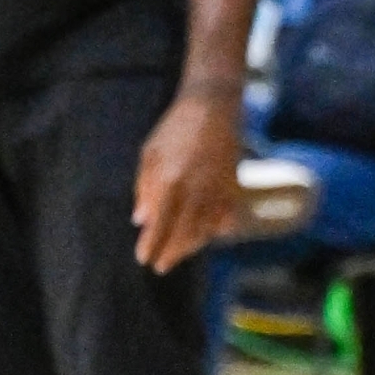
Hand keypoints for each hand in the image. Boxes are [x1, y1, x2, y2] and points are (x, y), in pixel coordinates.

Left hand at [132, 85, 242, 271]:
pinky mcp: (234, 188)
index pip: (159, 224)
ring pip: (205, 231)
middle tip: (160, 266)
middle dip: (171, 254)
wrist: (213, 108)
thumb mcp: (150, 154)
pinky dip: (215, 231)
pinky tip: (205, 234)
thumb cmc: (175, 129)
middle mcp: (196, 190)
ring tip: (178, 252)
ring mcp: (218, 190)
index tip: (144, 259)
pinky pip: (226, 220)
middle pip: (183, 234)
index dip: (151, 245)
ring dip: (191, 246)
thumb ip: (144, 189)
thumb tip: (140, 220)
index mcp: (171, 180)